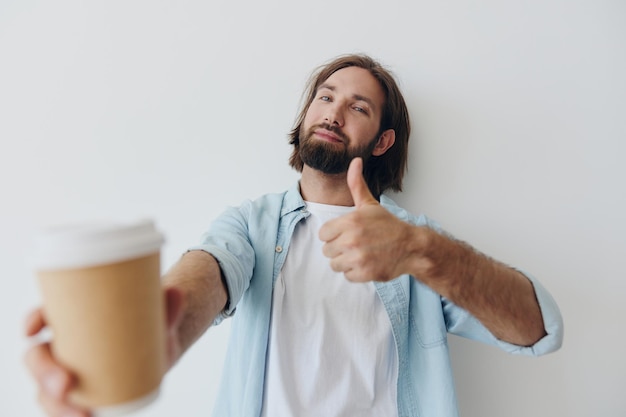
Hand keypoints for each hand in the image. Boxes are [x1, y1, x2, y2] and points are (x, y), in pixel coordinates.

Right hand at [23, 287, 184, 416]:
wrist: (158, 349)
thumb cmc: (149, 326)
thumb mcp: (158, 318)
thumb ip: (167, 309)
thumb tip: (176, 292)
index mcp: (73, 319)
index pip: (43, 317)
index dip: (33, 320)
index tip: (35, 329)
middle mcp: (62, 346)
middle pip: (37, 357)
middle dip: (44, 371)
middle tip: (66, 382)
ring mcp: (67, 372)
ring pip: (45, 388)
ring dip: (55, 403)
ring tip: (82, 414)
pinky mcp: (78, 395)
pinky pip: (63, 407)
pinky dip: (68, 415)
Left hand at [319, 157, 419, 281]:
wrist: (411, 246)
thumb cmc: (388, 225)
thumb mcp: (370, 204)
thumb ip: (356, 184)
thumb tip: (355, 161)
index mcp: (350, 222)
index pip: (323, 234)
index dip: (334, 234)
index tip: (347, 233)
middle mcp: (351, 240)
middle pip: (327, 250)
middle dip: (339, 249)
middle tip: (356, 244)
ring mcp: (358, 258)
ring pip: (335, 264)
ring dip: (346, 262)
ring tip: (361, 254)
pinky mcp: (364, 273)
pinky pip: (347, 276)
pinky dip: (355, 272)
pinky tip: (366, 263)